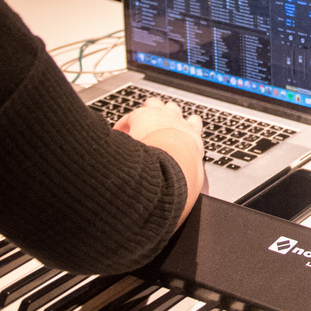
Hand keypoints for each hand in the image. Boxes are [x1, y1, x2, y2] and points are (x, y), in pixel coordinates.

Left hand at [113, 97, 203, 225]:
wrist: (174, 170)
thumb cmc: (179, 182)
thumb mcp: (188, 184)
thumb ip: (185, 186)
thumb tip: (179, 205)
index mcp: (193, 141)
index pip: (193, 125)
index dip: (185, 126)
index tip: (177, 132)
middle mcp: (179, 125)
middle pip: (174, 110)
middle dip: (165, 114)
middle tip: (157, 121)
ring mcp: (162, 118)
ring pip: (156, 105)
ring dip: (147, 111)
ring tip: (137, 122)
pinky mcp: (143, 115)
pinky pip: (131, 116)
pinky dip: (124, 124)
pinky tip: (117, 133)